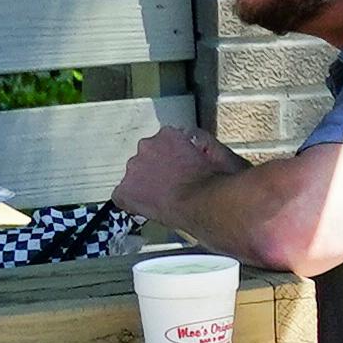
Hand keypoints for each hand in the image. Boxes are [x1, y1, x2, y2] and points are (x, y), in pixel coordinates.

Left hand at [114, 123, 244, 220]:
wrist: (207, 204)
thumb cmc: (218, 182)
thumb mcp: (219, 151)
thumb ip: (203, 141)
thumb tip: (195, 140)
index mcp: (168, 134)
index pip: (161, 141)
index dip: (170, 156)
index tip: (177, 166)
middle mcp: (147, 146)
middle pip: (146, 156)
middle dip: (157, 169)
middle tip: (172, 184)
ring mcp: (134, 169)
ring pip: (135, 175)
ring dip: (146, 184)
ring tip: (164, 198)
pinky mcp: (127, 191)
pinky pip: (123, 196)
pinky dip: (132, 202)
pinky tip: (147, 208)